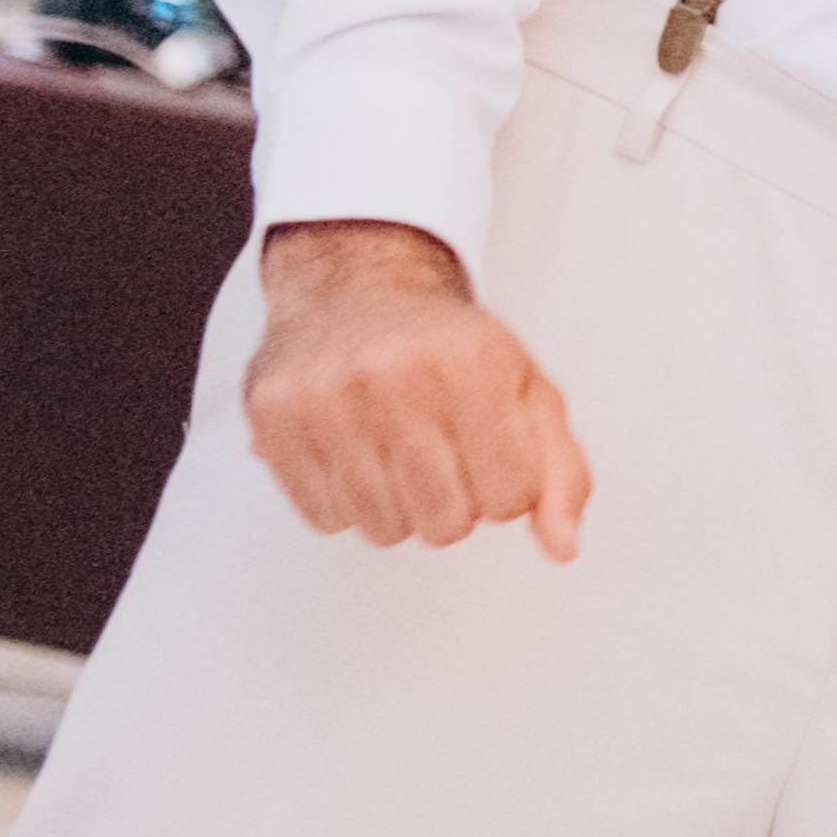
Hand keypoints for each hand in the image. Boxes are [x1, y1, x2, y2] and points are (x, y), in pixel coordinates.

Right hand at [240, 219, 589, 557]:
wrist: (357, 289)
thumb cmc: (450, 348)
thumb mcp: (529, 393)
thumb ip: (562, 473)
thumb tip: (563, 547)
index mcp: (473, 366)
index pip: (510, 498)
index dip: (508, 488)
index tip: (493, 454)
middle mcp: (395, 377)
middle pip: (444, 523)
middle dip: (455, 503)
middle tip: (445, 454)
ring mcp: (327, 398)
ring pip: (383, 528)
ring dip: (400, 506)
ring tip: (399, 451)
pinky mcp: (273, 419)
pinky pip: (325, 518)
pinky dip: (347, 501)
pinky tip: (356, 452)